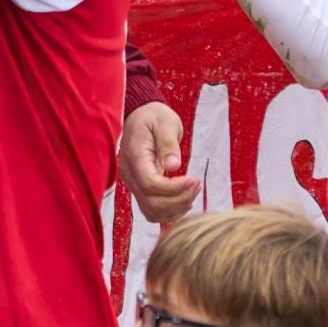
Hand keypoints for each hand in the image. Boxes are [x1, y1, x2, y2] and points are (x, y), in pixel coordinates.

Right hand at [120, 101, 200, 222]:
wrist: (141, 116)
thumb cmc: (154, 117)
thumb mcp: (165, 123)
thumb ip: (168, 144)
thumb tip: (173, 166)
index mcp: (135, 157)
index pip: (150, 184)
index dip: (173, 188)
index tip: (194, 179)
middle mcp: (130, 175)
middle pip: (151, 203)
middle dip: (178, 200)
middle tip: (197, 185)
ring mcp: (133, 183)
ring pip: (150, 211)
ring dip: (175, 208)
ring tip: (194, 192)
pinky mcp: (140, 187)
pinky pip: (151, 209)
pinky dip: (169, 211)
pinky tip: (185, 200)